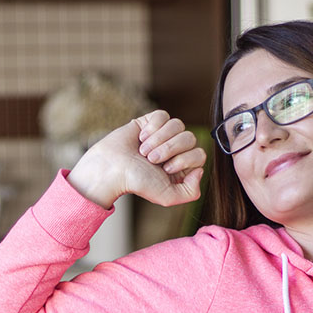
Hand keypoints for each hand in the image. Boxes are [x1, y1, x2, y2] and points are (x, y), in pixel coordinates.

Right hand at [66, 110, 205, 207]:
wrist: (112, 168)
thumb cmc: (137, 183)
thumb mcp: (168, 196)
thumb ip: (191, 192)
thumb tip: (200, 170)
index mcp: (182, 166)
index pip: (199, 154)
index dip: (184, 160)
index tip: (165, 169)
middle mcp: (175, 149)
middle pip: (189, 138)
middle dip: (169, 149)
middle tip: (151, 160)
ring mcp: (164, 134)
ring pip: (178, 125)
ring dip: (159, 139)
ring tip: (144, 150)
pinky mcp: (151, 122)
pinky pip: (163, 115)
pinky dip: (152, 127)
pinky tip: (141, 138)